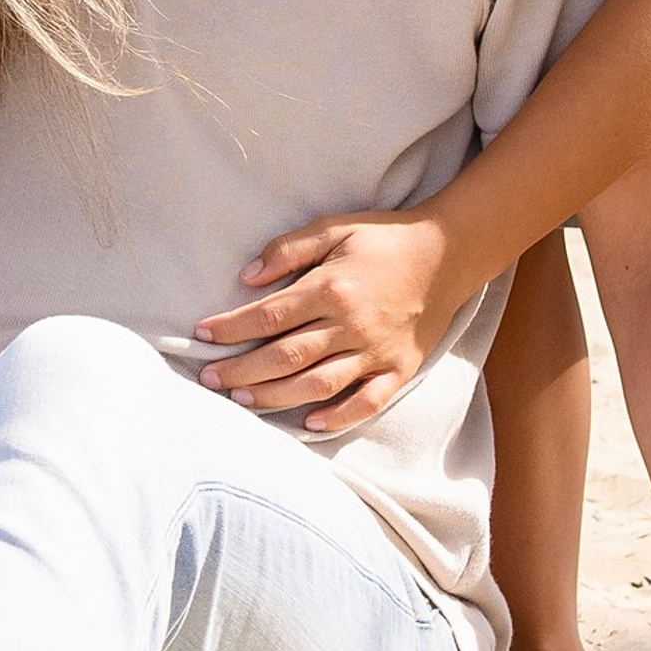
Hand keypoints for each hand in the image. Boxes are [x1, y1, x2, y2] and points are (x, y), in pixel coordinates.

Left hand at [195, 209, 470, 431]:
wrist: (448, 253)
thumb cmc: (384, 238)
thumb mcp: (334, 227)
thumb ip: (288, 249)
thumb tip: (247, 277)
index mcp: (332, 287)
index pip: (269, 316)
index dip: (231, 327)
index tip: (201, 335)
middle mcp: (351, 324)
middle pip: (285, 356)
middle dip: (242, 370)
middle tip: (208, 379)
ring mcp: (376, 351)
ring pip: (317, 383)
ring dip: (275, 396)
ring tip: (241, 400)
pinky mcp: (398, 369)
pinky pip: (367, 402)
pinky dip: (338, 416)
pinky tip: (309, 424)